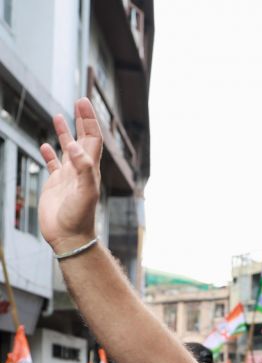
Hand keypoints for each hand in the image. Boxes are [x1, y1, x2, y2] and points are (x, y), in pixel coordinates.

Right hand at [39, 98, 101, 252]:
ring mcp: (68, 177)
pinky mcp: (56, 185)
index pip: (92, 139)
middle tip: (79, 101)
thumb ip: (83, 168)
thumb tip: (75, 145)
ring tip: (60, 116)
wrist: (70, 238)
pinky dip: (49, 154)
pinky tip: (45, 146)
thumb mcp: (85, 192)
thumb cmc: (79, 219)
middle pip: (83, 139)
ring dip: (65, 133)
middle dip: (82, 120)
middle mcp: (81, 170)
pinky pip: (53, 165)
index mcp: (90, 169)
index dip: (89, 120)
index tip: (83, 102)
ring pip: (67, 149)